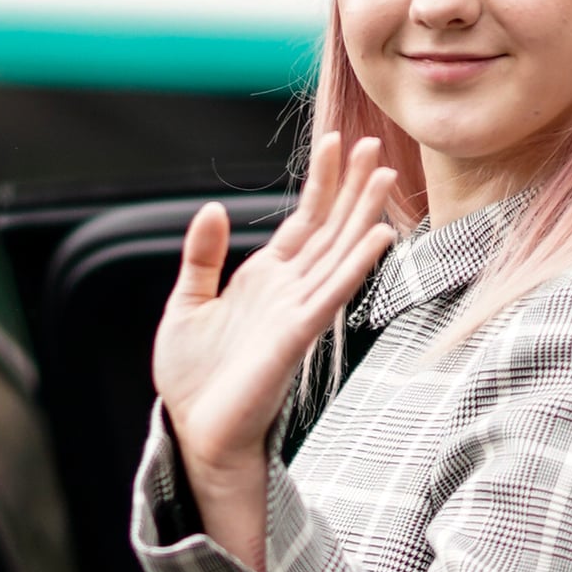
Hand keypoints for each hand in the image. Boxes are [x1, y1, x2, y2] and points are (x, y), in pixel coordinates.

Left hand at [151, 133, 397, 566]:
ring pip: (338, 253)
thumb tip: (212, 209)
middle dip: (350, 187)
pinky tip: (376, 238)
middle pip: (329, 228)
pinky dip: (354, 265)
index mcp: (264, 279)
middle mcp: (288, 290)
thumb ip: (201, 258)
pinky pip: (330, 294)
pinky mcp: (296, 337)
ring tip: (385, 176)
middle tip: (373, 145)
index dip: (320, 182)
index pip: (302, 220)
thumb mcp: (187, 304)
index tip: (335, 142)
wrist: (195, 430)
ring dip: (363, 215)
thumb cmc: (194, 378)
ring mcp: (296, 311)